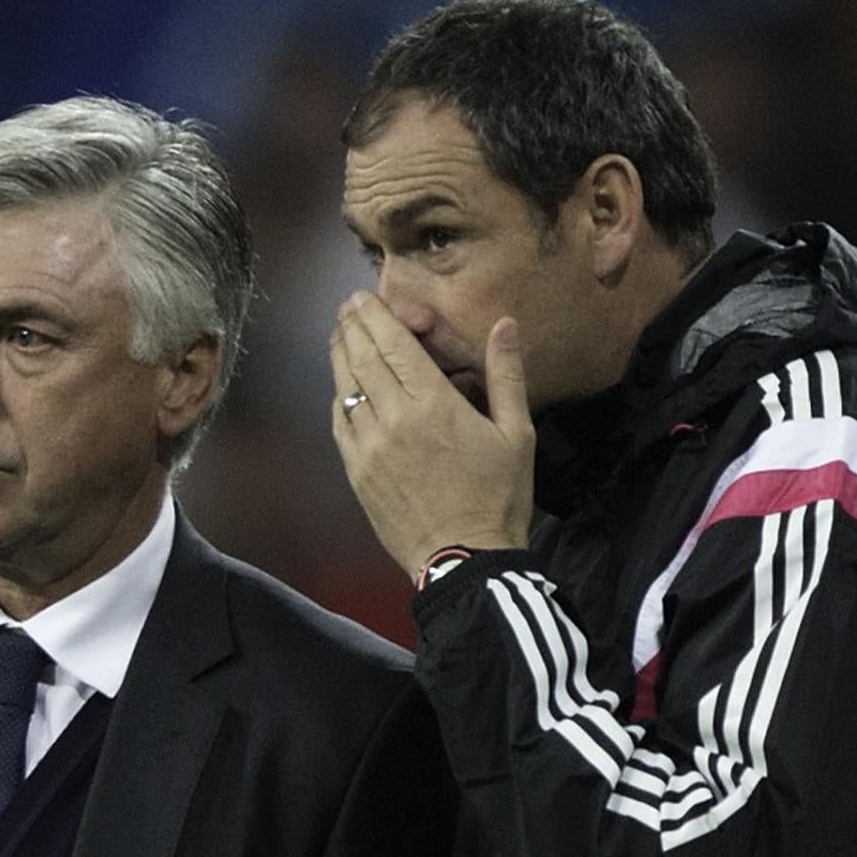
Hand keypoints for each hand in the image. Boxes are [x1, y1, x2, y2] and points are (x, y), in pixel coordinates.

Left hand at [330, 295, 532, 580]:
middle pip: (362, 359)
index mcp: (433, 403)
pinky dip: (339, 398)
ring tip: (341, 337)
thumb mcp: (517, 434)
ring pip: (345, 388)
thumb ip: (506, 375)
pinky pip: (340, 424)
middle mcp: (393, 418)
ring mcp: (369, 446)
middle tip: (347, 309)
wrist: (465, 559)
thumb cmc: (499, 496)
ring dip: (340, 357)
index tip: (362, 298)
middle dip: (352, 328)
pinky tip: (343, 388)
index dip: (374, 317)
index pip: (392, 345)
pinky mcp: (356, 472)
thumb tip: (505, 324)